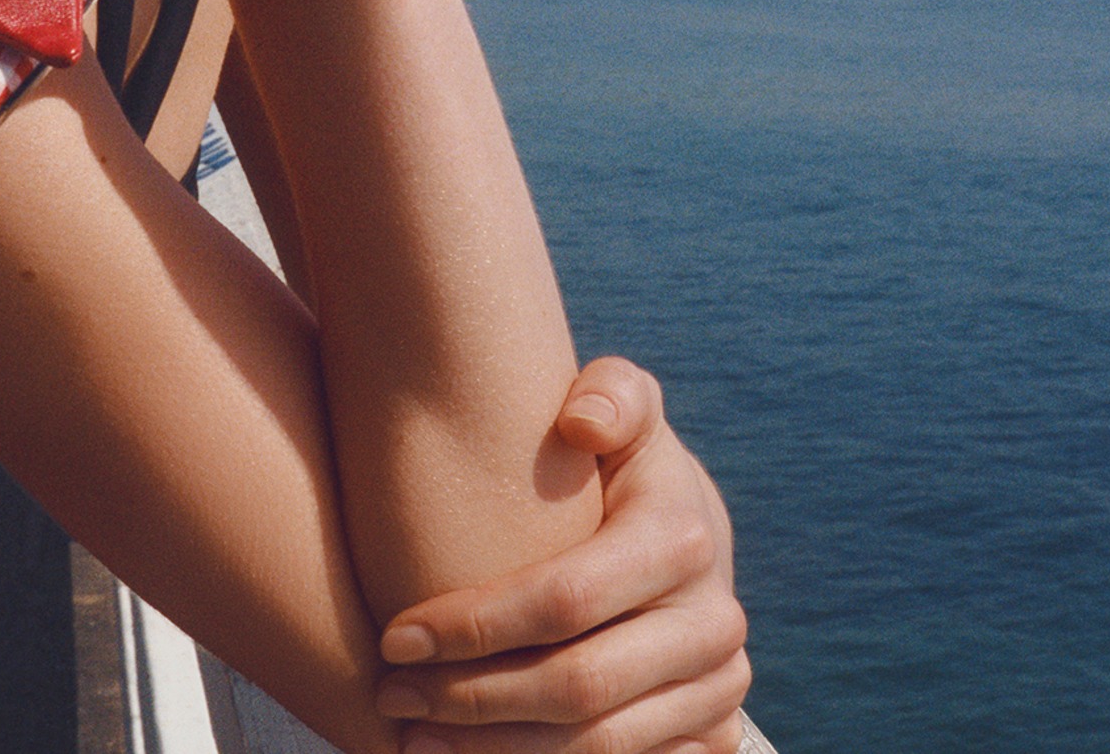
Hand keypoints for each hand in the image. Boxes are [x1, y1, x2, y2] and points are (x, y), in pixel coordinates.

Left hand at [374, 358, 751, 752]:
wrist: (683, 546)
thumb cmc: (620, 472)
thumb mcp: (626, 413)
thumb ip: (612, 391)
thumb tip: (580, 420)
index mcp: (686, 538)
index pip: (566, 599)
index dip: (474, 625)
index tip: (393, 635)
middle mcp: (715, 624)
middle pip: (578, 686)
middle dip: (471, 698)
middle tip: (390, 694)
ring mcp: (719, 689)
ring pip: (598, 747)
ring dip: (492, 750)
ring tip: (411, 736)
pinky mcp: (710, 738)